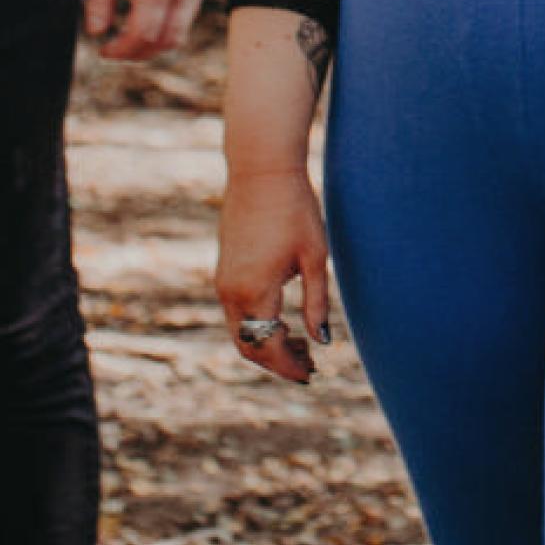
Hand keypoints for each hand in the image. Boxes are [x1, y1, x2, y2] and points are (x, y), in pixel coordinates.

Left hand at [84, 0, 210, 57]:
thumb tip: (96, 33)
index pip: (142, 36)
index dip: (120, 51)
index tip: (103, 50)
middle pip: (167, 41)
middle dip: (140, 53)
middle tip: (117, 50)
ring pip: (182, 29)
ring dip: (157, 40)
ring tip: (132, 34)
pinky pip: (189, 9)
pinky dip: (169, 20)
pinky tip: (149, 10)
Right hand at [217, 166, 333, 384]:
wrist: (262, 170)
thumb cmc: (295, 209)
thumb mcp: (315, 257)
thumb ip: (316, 302)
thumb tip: (322, 341)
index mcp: (255, 291)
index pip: (269, 347)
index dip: (289, 366)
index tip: (311, 374)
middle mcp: (231, 292)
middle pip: (249, 346)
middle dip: (277, 360)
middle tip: (309, 364)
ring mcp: (223, 281)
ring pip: (240, 330)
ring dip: (266, 342)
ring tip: (301, 342)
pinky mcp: (223, 270)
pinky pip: (236, 311)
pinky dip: (257, 323)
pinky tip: (283, 317)